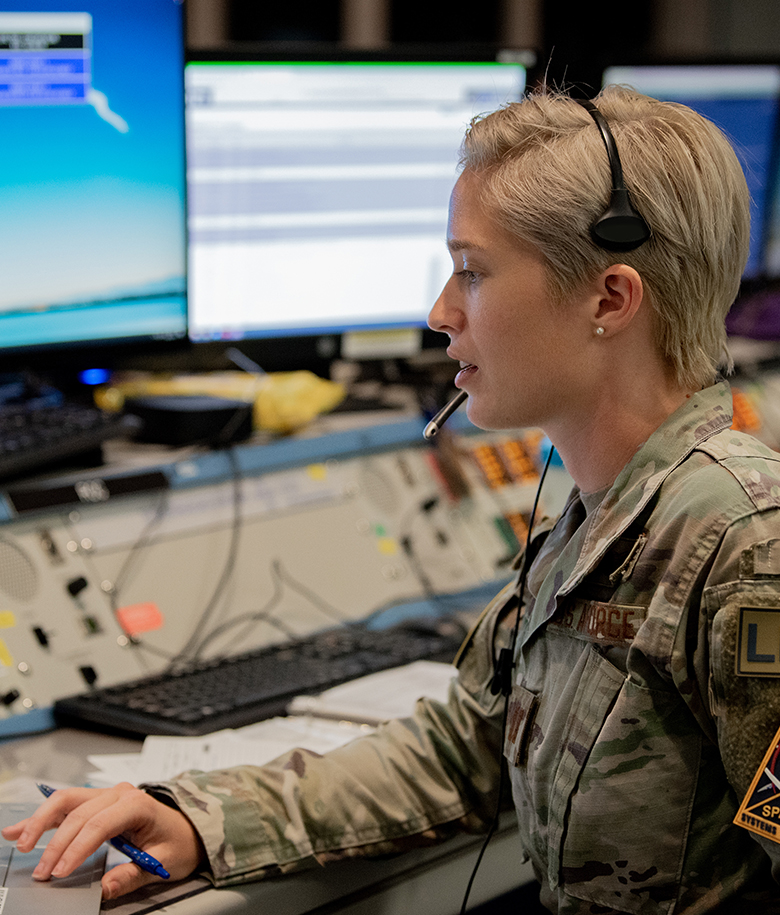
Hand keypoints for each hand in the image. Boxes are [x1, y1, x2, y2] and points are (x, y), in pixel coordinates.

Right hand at [1, 782, 205, 898]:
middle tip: (42, 873)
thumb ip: (131, 875)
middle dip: (56, 843)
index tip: (60, 873)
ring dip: (41, 821)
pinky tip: (21, 830)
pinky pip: (67, 806)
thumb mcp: (163, 862)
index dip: (77, 848)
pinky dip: (43, 817)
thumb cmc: (178, 843)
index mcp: (138, 804)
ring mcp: (107, 795)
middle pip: (78, 812)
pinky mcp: (97, 803)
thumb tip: (104, 890)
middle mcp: (120, 794)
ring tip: (20, 843)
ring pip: (66, 801)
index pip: (100, 823)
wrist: (188, 829)